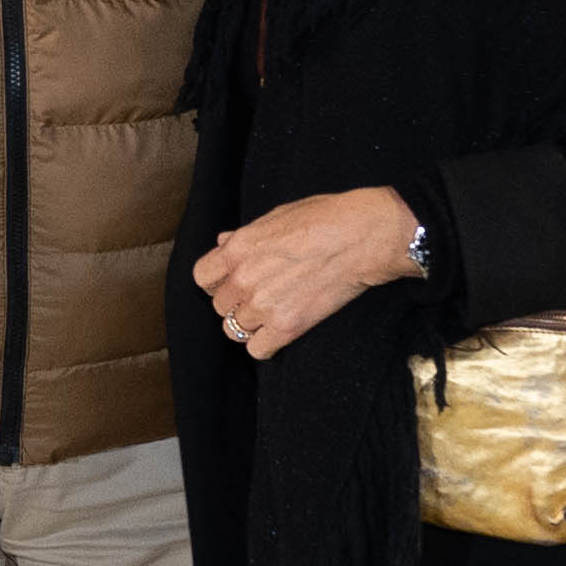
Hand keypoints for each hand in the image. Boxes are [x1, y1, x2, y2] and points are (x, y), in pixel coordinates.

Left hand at [189, 188, 421, 357]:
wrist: (363, 237)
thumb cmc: (326, 218)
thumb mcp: (278, 215)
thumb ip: (245, 235)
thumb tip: (223, 242)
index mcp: (238, 249)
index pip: (202, 277)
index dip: (216, 281)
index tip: (230, 282)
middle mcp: (244, 279)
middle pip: (220, 306)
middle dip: (236, 303)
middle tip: (260, 296)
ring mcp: (264, 305)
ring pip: (235, 330)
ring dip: (251, 324)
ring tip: (271, 314)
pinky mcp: (288, 326)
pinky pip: (258, 350)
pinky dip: (266, 345)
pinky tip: (279, 332)